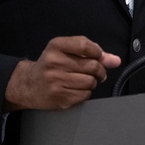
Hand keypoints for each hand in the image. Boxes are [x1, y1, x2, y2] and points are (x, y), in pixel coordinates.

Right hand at [4, 36, 121, 110]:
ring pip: (91, 82)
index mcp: (56, 46)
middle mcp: (54, 62)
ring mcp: (56, 82)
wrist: (29, 85)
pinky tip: (76, 89)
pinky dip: (85, 93)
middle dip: (100, 70)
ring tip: (83, 80)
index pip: (85, 46)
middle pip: (92, 66)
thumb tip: (115, 60)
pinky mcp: (60, 98)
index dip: (98, 53)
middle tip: (96, 72)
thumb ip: (92, 52)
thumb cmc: (51, 65)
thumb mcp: (66, 51)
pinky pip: (85, 95)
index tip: (98, 57)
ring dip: (92, 82)